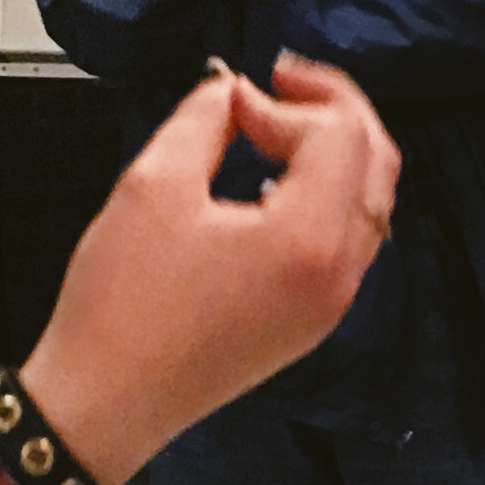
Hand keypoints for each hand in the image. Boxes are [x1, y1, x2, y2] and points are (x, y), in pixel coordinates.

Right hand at [22, 52, 398, 480]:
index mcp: (309, 241)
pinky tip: (272, 182)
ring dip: (332, 153)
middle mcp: (338, 275)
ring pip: (369, 202)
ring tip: (274, 126)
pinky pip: (347, 240)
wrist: (107, 402)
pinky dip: (325, 196)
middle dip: (332, 110)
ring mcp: (331, 304)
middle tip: (280, 82)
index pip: (340, 135)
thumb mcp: (153, 184)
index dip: (288, 101)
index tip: (233, 101)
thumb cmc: (123, 307)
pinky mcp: (312, 320)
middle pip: (377, 162)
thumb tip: (231, 89)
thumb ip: (205, 119)